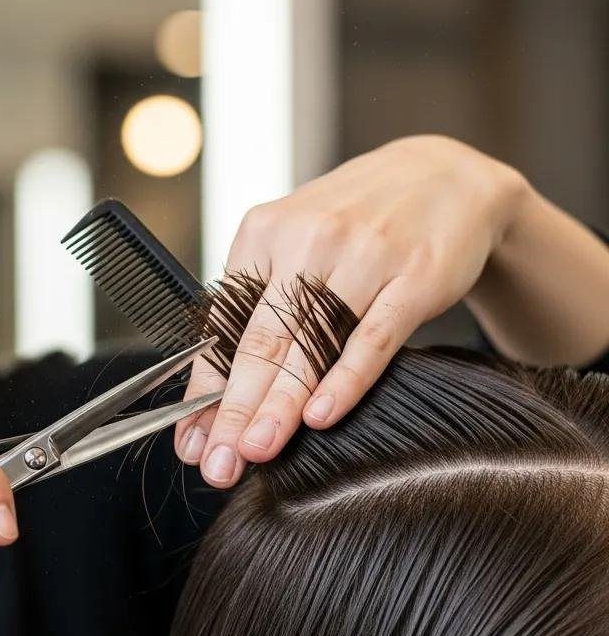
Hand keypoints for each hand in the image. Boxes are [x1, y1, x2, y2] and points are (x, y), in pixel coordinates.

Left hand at [174, 134, 526, 486]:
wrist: (445, 174)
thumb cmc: (356, 221)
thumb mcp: (294, 242)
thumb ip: (259, 303)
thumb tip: (213, 386)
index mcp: (264, 234)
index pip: (222, 325)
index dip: (204, 389)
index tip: (190, 439)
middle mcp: (307, 240)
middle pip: (261, 340)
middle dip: (233, 408)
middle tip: (217, 461)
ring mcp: (363, 257)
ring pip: (311, 343)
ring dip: (279, 404)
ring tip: (254, 450)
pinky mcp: (414, 277)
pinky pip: (373, 336)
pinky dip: (345, 378)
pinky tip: (321, 414)